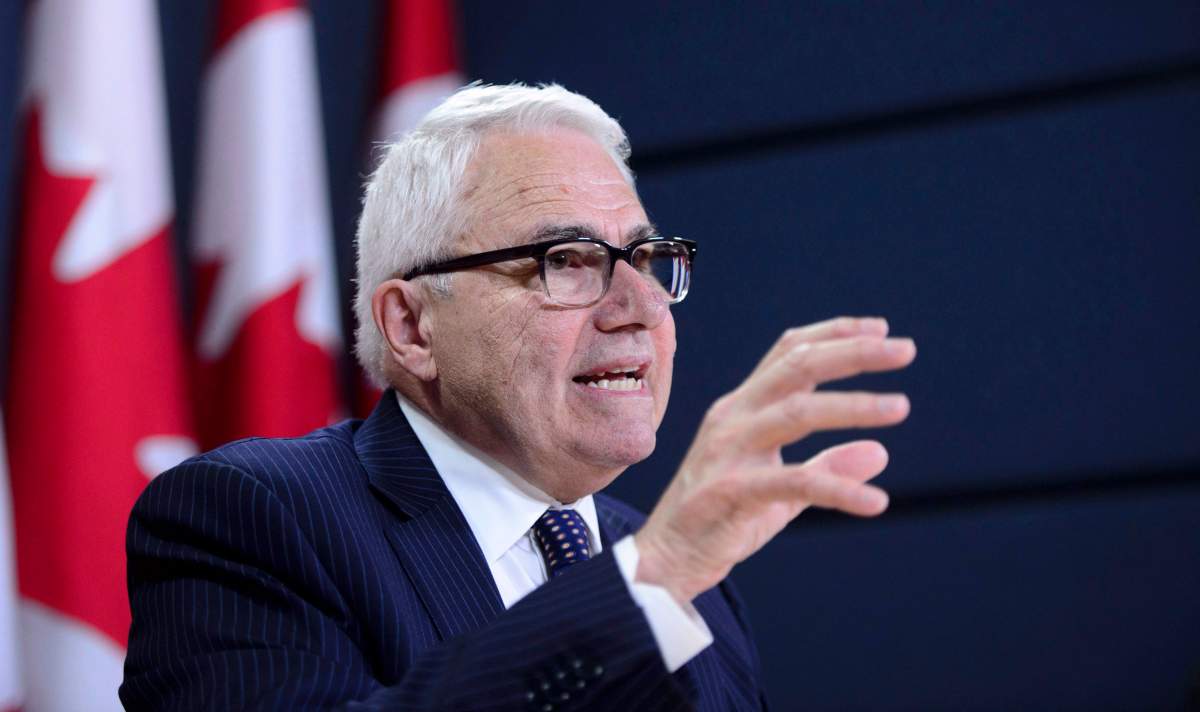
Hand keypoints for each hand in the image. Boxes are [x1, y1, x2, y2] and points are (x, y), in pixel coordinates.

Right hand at [634, 316, 915, 603]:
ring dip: (854, 406)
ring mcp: (728, 450)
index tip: (882, 329)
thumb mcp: (784, 491)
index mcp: (743, 406)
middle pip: (797, 366)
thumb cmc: (723, 517)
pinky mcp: (729, 490)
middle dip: (853, 353)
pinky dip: (839, 489)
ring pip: (797, 412)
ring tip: (900, 407)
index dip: (835, 333)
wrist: (668, 560)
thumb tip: (880, 453)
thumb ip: (827, 466)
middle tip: (906, 350)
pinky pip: (795, 482)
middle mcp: (733, 417)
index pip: (789, 351)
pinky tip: (876, 502)